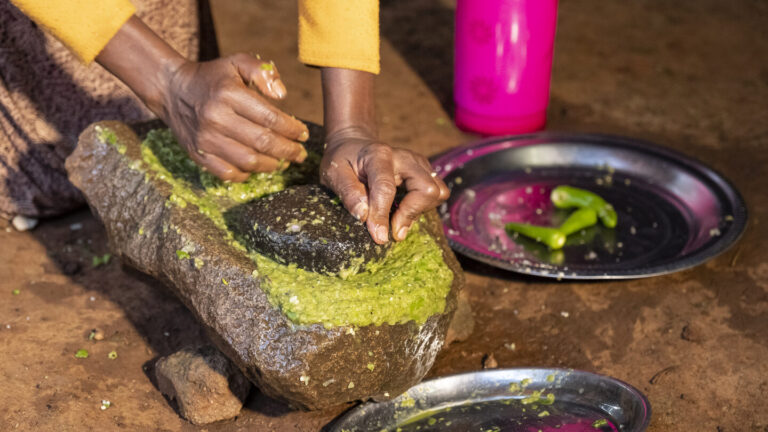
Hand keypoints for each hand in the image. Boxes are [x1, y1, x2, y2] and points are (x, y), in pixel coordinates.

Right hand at [97, 17, 308, 180]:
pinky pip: (228, 173)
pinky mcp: (197, 154)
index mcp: (229, 94)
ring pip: (248, 161)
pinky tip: (257, 167)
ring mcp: (205, 139)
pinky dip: (247, 174)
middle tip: (300, 153)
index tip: (303, 134)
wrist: (173, 91)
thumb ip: (263, 72)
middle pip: (263, 142)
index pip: (270, 118)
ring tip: (283, 161)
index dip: (292, 129)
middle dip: (288, 150)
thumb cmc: (213, 77)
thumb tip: (282, 95)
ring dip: (272, 164)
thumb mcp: (237, 62)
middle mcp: (216, 117)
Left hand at [321, 129, 449, 243]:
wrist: (354, 145)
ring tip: (397, 219)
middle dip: (411, 213)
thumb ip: (348, 193)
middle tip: (392, 230)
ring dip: (419, 211)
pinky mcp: (426, 171)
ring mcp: (419, 163)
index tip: (379, 237)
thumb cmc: (342, 161)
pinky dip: (422, 208)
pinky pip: (436, 194)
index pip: (386, 188)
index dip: (382, 215)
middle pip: (427, 188)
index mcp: (379, 155)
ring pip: (437, 192)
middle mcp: (405, 157)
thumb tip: (364, 216)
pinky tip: (402, 211)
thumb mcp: (334, 173)